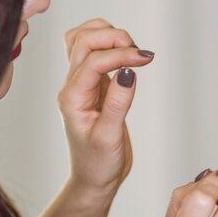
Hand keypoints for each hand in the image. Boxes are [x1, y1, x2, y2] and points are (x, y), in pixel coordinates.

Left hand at [57, 18, 154, 197]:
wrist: (95, 179)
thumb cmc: (99, 164)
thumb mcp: (109, 137)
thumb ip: (117, 103)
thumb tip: (129, 72)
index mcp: (72, 98)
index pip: (93, 61)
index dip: (120, 54)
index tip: (145, 58)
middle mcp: (72, 86)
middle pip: (84, 40)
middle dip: (114, 38)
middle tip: (140, 53)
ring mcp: (81, 84)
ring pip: (84, 40)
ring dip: (109, 37)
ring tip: (133, 53)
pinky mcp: (94, 85)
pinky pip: (94, 53)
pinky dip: (110, 47)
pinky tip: (127, 59)